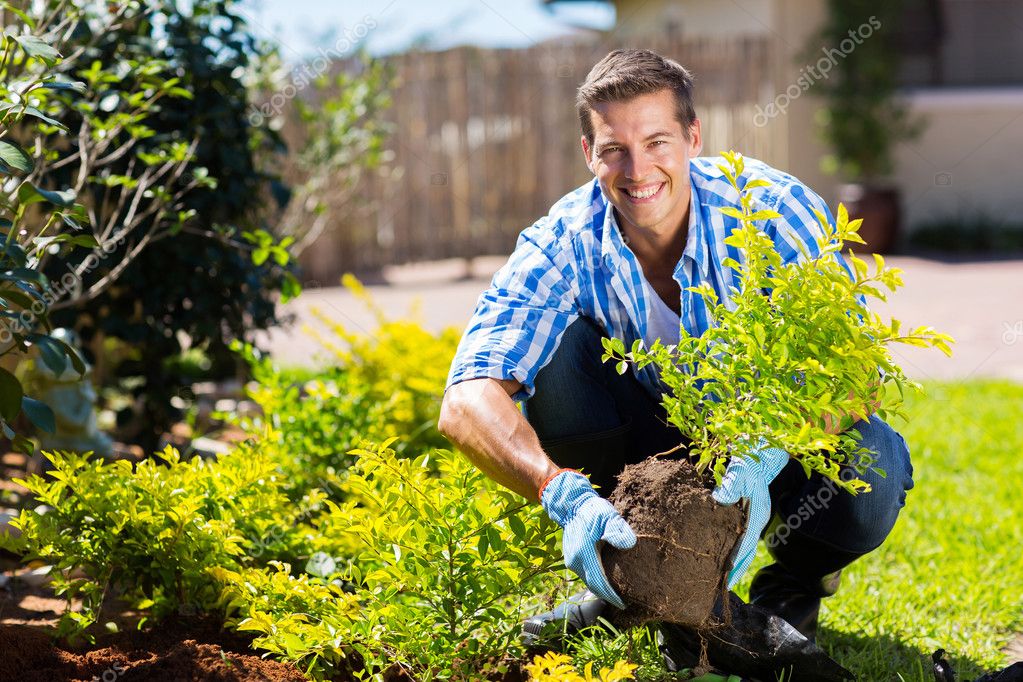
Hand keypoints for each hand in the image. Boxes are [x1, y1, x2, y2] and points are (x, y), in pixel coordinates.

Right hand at [540, 470, 634, 608]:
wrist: (572, 505)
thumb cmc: (592, 510)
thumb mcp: (608, 517)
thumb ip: (618, 531)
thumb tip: (630, 544)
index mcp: (584, 554)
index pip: (599, 582)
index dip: (611, 595)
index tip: (623, 603)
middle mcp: (575, 561)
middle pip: (593, 585)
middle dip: (607, 595)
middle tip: (622, 602)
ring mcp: (571, 560)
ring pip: (588, 580)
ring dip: (600, 587)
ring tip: (615, 593)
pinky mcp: (571, 558)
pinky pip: (584, 574)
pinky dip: (595, 579)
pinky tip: (604, 580)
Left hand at [712, 444, 787, 588]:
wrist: (760, 450)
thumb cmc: (749, 460)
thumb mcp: (740, 470)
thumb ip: (730, 486)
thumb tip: (718, 502)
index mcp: (757, 515)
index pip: (745, 546)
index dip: (736, 564)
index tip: (726, 581)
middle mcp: (756, 520)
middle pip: (746, 552)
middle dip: (735, 570)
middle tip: (721, 588)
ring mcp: (753, 518)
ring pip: (743, 546)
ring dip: (734, 561)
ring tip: (721, 579)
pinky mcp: (747, 513)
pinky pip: (739, 536)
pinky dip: (732, 548)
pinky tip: (721, 554)